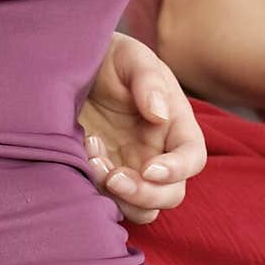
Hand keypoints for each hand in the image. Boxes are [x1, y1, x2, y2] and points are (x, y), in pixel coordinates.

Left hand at [78, 33, 206, 223]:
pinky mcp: (104, 176)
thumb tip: (159, 114)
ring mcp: (131, 167)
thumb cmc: (109, 57)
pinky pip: (110, 201)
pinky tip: (82, 155)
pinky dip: (96, 192)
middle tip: (113, 175)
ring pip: (142, 208)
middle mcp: (158, 151)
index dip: (177, 170)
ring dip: (120, 198)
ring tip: (93, 160)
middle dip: (144, 193)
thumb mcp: (130, 56)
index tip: (149, 168)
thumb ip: (147, 80)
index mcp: (175, 122)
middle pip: (171, 194)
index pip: (193, 157)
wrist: (71, 65)